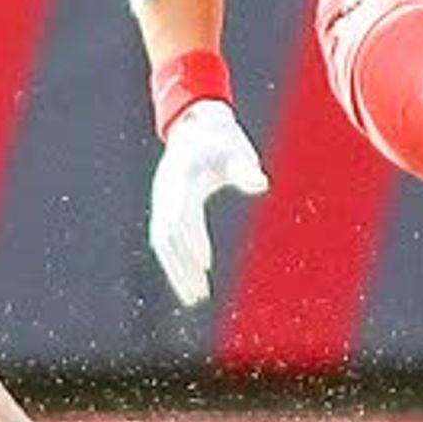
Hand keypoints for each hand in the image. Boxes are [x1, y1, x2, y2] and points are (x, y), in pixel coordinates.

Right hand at [146, 98, 267, 307]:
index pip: (181, 216)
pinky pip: (165, 239)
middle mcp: (166, 191)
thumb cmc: (222, 139)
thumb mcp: (236, 149)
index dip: (192, 241)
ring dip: (176, 270)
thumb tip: (261, 183)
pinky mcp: (164, 206)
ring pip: (162, 242)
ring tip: (195, 296)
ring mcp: (161, 199)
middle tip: (200, 295)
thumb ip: (245, 167)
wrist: (197, 125)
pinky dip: (175, 260)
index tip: (206, 265)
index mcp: (182, 177)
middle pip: (167, 236)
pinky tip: (191, 277)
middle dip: (181, 267)